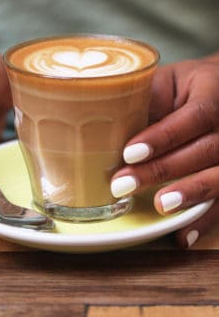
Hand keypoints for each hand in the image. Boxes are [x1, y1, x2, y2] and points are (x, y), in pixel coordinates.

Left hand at [111, 55, 218, 247]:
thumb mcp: (167, 82)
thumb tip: (109, 128)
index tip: (130, 153)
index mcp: (214, 92)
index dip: (163, 137)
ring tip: (160, 205)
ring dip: (189, 194)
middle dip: (163, 170)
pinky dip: (204, 218)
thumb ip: (149, 101)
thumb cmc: (185, 87)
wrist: (217, 91)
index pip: (194, 116)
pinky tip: (185, 234)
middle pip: (205, 150)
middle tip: (124, 184)